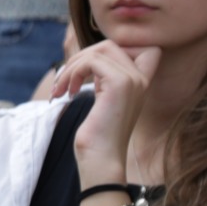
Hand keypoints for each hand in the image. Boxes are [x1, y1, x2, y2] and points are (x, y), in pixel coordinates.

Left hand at [50, 41, 159, 183]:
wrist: (101, 159)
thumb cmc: (97, 135)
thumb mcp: (101, 100)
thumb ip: (102, 79)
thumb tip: (83, 58)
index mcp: (140, 82)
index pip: (145, 49)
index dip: (114, 50)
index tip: (89, 71)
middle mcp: (141, 79)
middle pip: (109, 46)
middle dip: (80, 59)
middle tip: (64, 82)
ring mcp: (133, 80)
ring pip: (98, 51)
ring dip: (72, 66)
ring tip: (62, 89)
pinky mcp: (121, 84)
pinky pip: (92, 61)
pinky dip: (73, 72)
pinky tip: (68, 92)